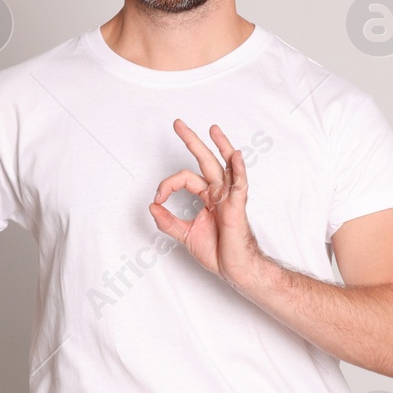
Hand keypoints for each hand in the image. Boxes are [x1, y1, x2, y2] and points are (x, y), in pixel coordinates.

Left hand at [150, 119, 262, 286]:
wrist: (234, 269)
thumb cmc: (218, 252)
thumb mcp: (185, 234)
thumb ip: (168, 221)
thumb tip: (152, 207)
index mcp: (207, 196)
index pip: (184, 179)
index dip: (167, 185)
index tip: (158, 199)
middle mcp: (218, 192)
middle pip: (205, 160)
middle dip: (191, 141)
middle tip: (177, 123)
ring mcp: (229, 197)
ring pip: (225, 165)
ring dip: (220, 145)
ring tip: (212, 128)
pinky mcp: (237, 207)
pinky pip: (240, 185)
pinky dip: (238, 169)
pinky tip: (236, 155)